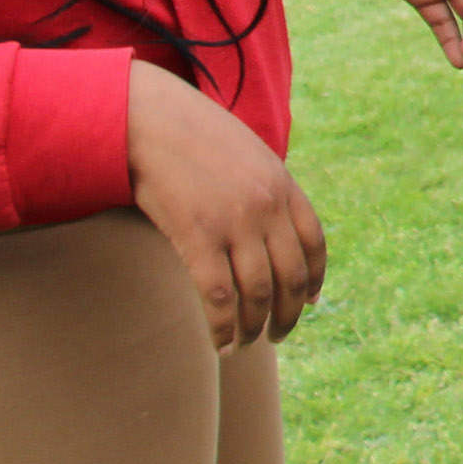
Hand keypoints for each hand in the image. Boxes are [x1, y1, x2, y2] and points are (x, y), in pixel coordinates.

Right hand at [126, 61, 325, 349]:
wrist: (147, 118)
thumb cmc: (189, 135)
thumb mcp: (243, 153)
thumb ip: (262, 186)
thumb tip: (267, 222)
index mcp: (283, 184)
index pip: (314, 243)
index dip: (315, 279)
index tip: (309, 301)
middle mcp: (267, 207)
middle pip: (292, 276)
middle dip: (289, 314)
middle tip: (278, 335)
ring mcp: (234, 222)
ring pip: (259, 293)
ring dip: (256, 327)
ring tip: (246, 344)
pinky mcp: (197, 236)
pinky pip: (219, 297)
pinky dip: (222, 327)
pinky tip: (219, 343)